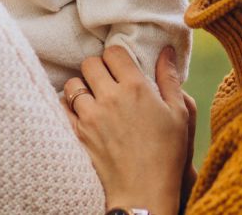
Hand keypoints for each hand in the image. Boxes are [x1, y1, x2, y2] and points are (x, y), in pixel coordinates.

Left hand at [64, 46, 192, 214]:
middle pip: (90, 63)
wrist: (144, 191)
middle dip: (98, 68)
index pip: (114, 52)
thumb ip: (170, 79)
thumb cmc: (167, 153)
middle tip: (106, 81)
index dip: (117, 56)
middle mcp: (110, 97)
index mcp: (136, 87)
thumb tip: (166, 50)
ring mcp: (91, 115)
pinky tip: (82, 113)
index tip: (121, 66)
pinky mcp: (78, 133)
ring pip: (73, 84)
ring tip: (93, 98)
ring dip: (82, 87)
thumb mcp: (179, 113)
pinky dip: (69, 106)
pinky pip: (62, 107)